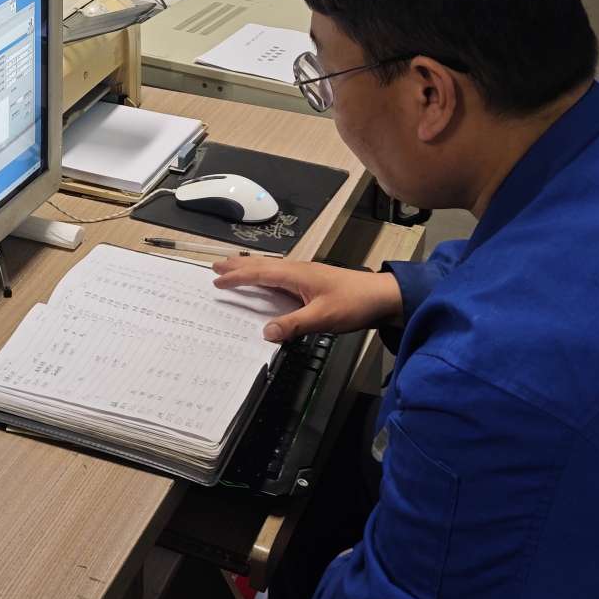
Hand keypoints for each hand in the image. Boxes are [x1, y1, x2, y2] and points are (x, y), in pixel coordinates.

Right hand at [212, 258, 403, 342]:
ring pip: (270, 268)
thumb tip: (266, 332)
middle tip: (215, 266)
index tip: (216, 279)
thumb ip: (294, 325)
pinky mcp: (312, 282)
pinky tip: (266, 281)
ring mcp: (305, 275)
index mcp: (296, 274)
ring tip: (233, 268)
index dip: (237, 277)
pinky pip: (280, 275)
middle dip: (238, 266)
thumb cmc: (354, 304)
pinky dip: (264, 276)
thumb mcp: (323, 318)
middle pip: (261, 266)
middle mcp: (298, 270)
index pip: (259, 273)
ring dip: (250, 268)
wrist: (382, 296)